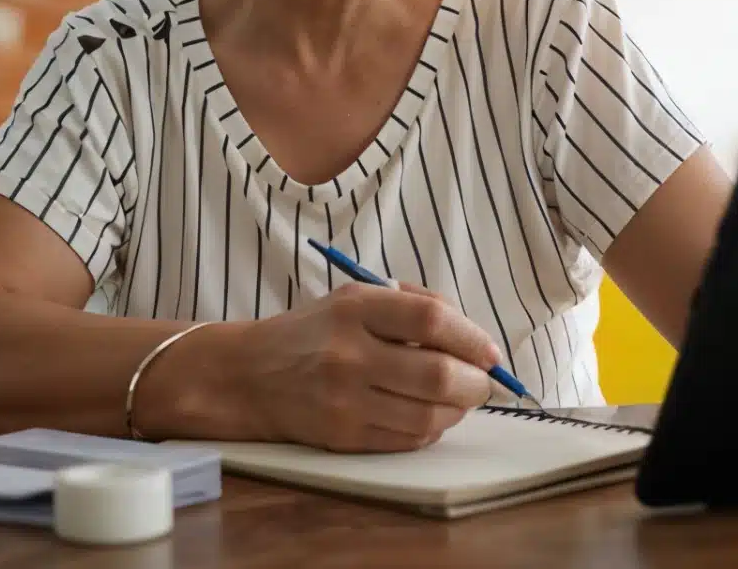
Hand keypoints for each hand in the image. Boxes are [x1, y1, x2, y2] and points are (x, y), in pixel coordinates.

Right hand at [231, 282, 500, 452]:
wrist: (246, 376)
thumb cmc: (313, 332)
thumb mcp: (354, 298)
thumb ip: (413, 305)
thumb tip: (474, 337)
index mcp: (354, 309)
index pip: (431, 319)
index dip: (473, 337)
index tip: (490, 352)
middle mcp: (348, 354)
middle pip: (437, 375)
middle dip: (475, 383)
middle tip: (484, 382)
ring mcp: (344, 400)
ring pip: (428, 415)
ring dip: (458, 411)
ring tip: (459, 400)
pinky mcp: (342, 437)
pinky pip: (407, 440)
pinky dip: (431, 430)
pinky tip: (430, 416)